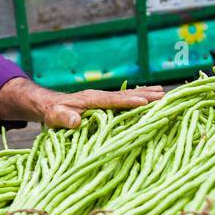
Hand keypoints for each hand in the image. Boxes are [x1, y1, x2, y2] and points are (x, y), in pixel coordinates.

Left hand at [39, 85, 164, 128]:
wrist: (49, 105)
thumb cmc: (52, 112)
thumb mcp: (55, 116)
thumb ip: (64, 118)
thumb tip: (76, 121)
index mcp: (91, 99)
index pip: (113, 100)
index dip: (129, 102)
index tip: (146, 102)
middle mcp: (100, 96)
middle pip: (126, 95)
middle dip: (145, 95)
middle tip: (165, 96)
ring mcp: (103, 98)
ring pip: (128, 95)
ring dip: (145, 94)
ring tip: (163, 93)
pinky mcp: (105, 103)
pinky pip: (124, 99)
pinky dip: (138, 96)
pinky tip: (149, 97)